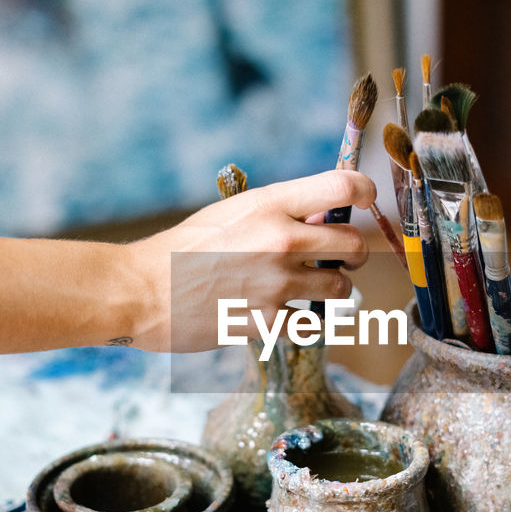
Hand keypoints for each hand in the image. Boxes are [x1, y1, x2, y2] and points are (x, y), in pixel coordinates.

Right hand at [126, 169, 375, 351]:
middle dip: (353, 253)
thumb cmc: (182, 248)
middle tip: (342, 258)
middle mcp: (281, 240)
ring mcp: (277, 284)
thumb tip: (322, 220)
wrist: (143, 291)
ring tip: (312, 289)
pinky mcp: (268, 322)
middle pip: (353, 243)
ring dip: (334, 289)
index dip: (365, 192)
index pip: (342, 186)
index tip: (367, 202)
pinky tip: (292, 316)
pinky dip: (308, 322)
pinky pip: (313, 325)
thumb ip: (277, 213)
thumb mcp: (230, 213)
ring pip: (340, 287)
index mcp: (270, 204)